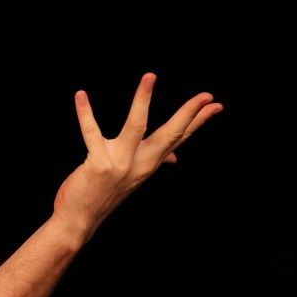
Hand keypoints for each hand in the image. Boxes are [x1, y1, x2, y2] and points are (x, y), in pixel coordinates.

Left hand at [53, 72, 222, 239]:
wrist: (80, 220)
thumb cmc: (103, 193)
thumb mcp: (133, 177)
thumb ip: (153, 161)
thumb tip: (173, 157)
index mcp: (149, 164)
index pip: (179, 138)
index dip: (197, 121)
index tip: (215, 105)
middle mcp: (140, 164)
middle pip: (170, 134)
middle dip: (189, 114)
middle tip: (206, 95)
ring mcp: (121, 164)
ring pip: (136, 126)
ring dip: (143, 99)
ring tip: (150, 76)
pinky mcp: (98, 163)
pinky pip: (91, 132)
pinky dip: (85, 112)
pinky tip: (81, 95)